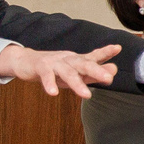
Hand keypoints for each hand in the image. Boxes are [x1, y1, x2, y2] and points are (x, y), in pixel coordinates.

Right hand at [0, 43, 120, 98]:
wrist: (25, 61)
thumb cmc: (54, 69)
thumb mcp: (74, 72)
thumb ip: (93, 73)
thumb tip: (113, 71)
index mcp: (77, 60)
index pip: (94, 56)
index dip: (106, 52)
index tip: (118, 48)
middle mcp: (68, 59)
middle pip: (84, 63)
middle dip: (96, 70)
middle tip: (108, 78)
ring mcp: (54, 62)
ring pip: (67, 72)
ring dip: (77, 83)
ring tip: (87, 95)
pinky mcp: (40, 67)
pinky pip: (46, 76)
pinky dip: (49, 84)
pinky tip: (53, 93)